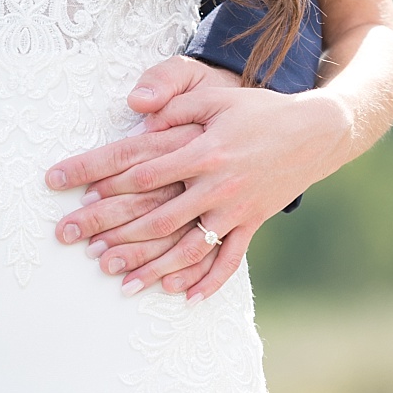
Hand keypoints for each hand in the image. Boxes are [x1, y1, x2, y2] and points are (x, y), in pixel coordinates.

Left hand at [48, 56, 348, 301]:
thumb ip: (175, 103)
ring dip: (153, 269)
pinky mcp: (252, 224)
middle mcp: (216, 186)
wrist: (316, 132)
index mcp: (203, 151)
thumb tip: (137, 111)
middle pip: (157, 217)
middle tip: (82, 248)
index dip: (107, 183)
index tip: (76, 195)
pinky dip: (207, 281)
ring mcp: (235, 210)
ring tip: (121, 284)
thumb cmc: (257, 109)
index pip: (144, 171)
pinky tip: (183, 297)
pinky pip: (228, 260)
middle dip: (116, 235)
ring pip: (188, 248)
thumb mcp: (216, 95)